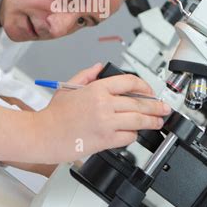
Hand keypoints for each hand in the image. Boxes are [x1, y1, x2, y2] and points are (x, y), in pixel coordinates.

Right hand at [35, 65, 170, 162]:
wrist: (42, 135)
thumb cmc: (53, 115)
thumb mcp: (68, 87)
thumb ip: (86, 75)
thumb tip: (100, 67)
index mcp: (96, 88)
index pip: (130, 82)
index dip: (145, 86)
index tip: (150, 91)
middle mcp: (104, 104)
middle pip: (139, 103)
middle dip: (156, 106)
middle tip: (164, 108)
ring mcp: (106, 122)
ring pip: (139, 120)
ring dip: (152, 121)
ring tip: (158, 121)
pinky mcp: (105, 140)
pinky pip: (128, 136)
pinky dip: (133, 135)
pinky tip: (134, 133)